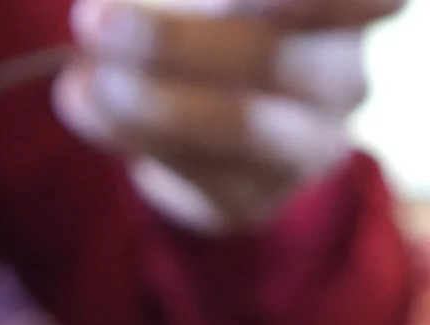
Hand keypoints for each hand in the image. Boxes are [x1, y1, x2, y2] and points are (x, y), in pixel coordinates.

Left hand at [55, 0, 405, 232]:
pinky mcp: (254, 200)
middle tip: (92, 23)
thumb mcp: (196, 1)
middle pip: (270, 55)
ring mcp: (305, 149)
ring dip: (148, 102)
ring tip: (78, 81)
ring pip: (238, 125)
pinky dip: (131, 138)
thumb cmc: (208, 19)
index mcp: (351, 5)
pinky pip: (197, 175)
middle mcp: (342, 79)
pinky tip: (84, 105)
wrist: (215, 122)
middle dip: (171, 40)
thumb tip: (105, 6)